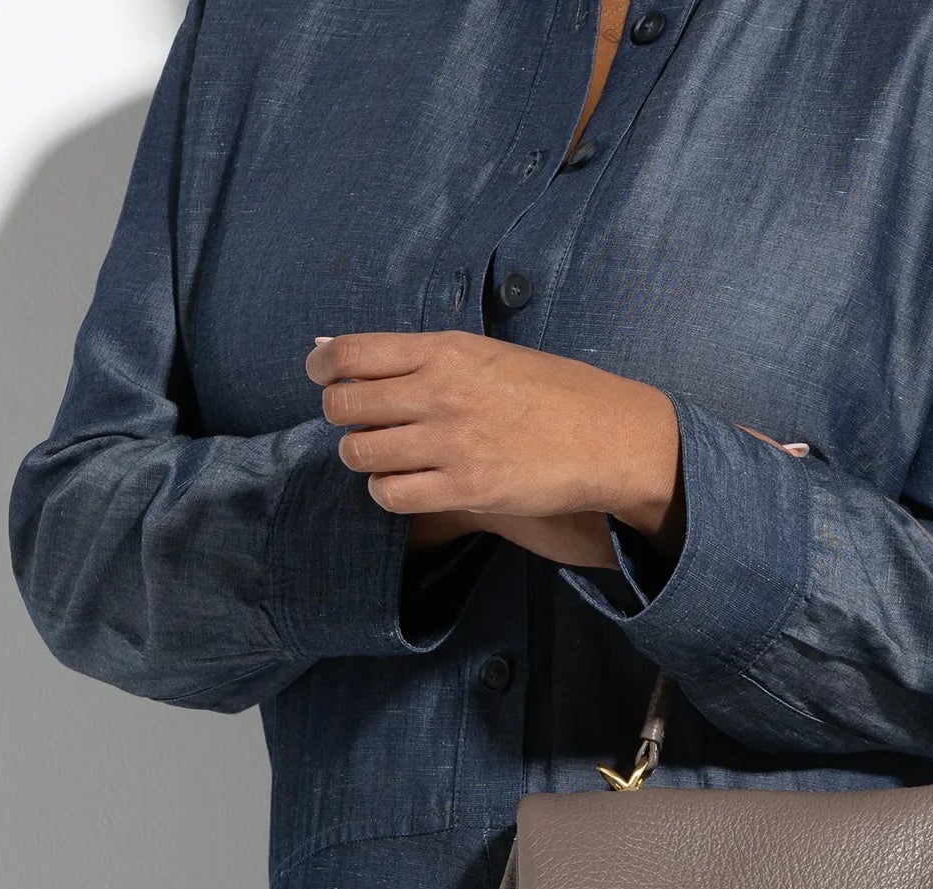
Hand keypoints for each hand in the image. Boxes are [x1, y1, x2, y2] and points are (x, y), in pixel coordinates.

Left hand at [306, 330, 683, 567]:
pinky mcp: (464, 489)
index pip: (350, 353)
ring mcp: (451, 444)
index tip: (322, 377)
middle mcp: (441, 393)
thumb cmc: (554, 391)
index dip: (323, 367)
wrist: (610, 436)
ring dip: (363, 456)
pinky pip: (391, 495)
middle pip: (345, 405)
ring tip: (387, 456)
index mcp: (446, 350)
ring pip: (361, 453)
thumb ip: (421, 356)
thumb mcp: (488, 354)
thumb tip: (337, 349)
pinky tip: (406, 484)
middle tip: (359, 423)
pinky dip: (387, 491)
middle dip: (340, 416)